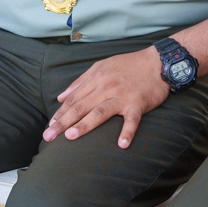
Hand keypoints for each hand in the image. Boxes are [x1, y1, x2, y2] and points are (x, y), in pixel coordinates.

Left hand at [43, 46, 166, 148]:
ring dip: (85, 125)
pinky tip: (122, 144)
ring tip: (71, 137)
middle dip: (63, 122)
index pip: (73, 99)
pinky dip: (128, 132)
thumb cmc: (130, 65)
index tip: (49, 126)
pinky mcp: (138, 104)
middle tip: (48, 136)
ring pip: (100, 112)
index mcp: (96, 79)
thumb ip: (81, 81)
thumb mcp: (102, 66)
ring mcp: (122, 96)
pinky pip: (132, 120)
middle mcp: (106, 88)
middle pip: (81, 107)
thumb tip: (60, 96)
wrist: (158, 62)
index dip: (60, 113)